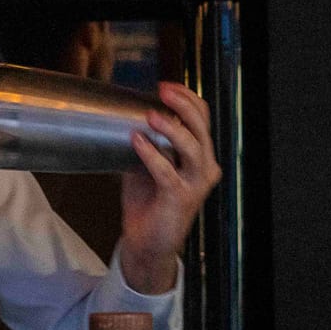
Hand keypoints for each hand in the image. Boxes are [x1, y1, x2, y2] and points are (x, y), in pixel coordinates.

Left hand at [118, 82, 220, 294]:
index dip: (187, 98)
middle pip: (202, 128)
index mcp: (200, 156)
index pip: (202, 118)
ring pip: (192, 148)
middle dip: (183, 105)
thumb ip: (146, 141)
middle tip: (162, 91)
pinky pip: (167, 172)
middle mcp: (204, 168)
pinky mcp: (180, 199)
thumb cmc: (148, 202)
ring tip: (151, 115)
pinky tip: (136, 141)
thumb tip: (126, 116)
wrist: (146, 244)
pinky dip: (151, 154)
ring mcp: (195, 184)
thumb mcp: (148, 164)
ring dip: (172, 128)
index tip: (165, 86)